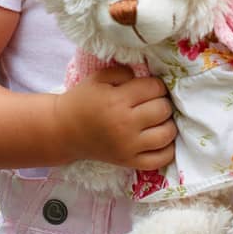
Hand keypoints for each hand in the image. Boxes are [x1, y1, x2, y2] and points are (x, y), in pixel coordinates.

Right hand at [53, 65, 176, 169]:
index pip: (155, 88)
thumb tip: (148, 77)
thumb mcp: (99, 78)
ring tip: (159, 120)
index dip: (156, 85)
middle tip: (153, 102)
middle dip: (162, 102)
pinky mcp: (129, 162)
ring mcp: (128, 147)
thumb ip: (124, 72)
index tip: (149, 87)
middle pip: (163, 109)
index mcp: (117, 100)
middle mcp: (125, 125)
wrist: (64, 131)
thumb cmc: (83, 101)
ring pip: (167, 134)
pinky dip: (168, 149)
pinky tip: (160, 139)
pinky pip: (160, 159)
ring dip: (168, 123)